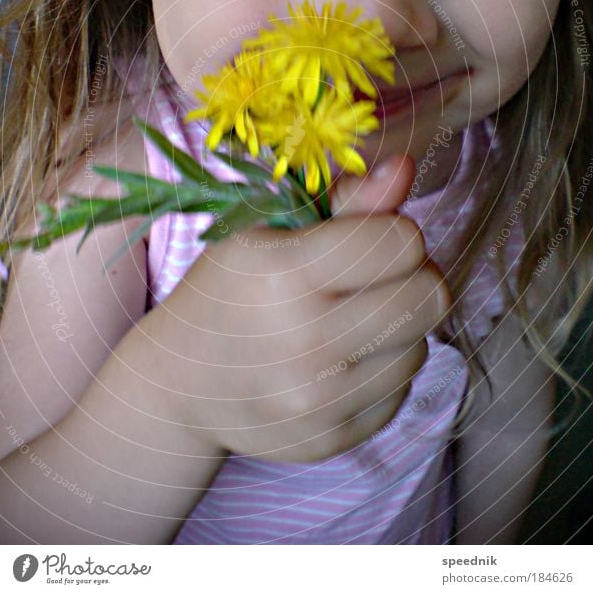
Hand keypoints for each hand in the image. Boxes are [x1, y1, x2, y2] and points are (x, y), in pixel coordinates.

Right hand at [154, 155, 449, 461]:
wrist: (178, 385)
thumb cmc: (227, 290)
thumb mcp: (267, 230)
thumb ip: (346, 200)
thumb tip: (407, 167)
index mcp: (283, 274)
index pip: (402, 242)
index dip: (393, 234)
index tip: (366, 241)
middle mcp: (303, 343)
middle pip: (430, 298)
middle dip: (412, 279)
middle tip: (373, 280)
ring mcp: (317, 401)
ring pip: (420, 348)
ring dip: (397, 329)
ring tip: (349, 322)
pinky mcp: (330, 440)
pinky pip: (398, 393)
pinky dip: (378, 372)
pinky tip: (337, 363)